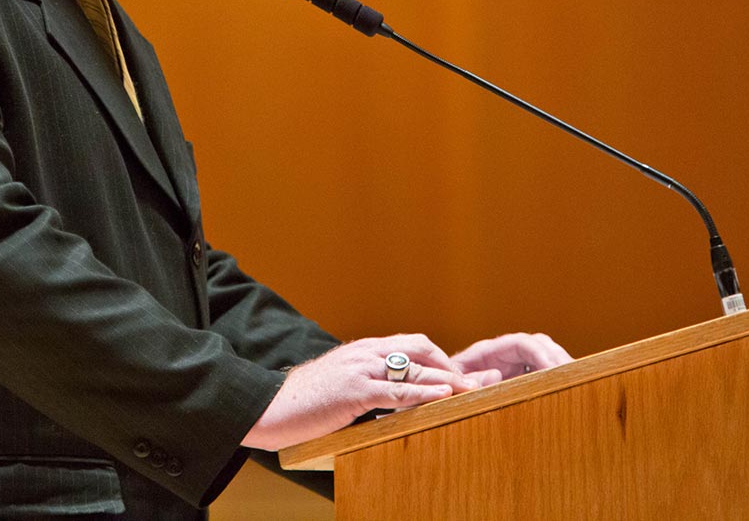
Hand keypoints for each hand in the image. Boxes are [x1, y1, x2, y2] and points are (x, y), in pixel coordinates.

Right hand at [242, 334, 482, 450]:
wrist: (269, 406)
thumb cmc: (302, 401)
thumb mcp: (338, 385)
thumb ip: (364, 383)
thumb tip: (387, 397)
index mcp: (363, 349)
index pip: (412, 344)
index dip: (440, 358)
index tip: (462, 374)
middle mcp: (365, 352)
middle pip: (420, 347)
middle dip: (453, 364)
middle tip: (479, 380)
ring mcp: (360, 369)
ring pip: (414, 366)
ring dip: (449, 378)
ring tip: (475, 388)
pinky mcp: (354, 390)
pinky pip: (395, 389)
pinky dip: (423, 391)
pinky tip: (442, 395)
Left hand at [452, 332, 572, 383]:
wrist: (437, 395)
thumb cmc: (442, 389)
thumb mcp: (452, 385)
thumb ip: (471, 380)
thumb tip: (497, 374)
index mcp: (488, 352)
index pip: (522, 343)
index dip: (541, 353)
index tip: (556, 371)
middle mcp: (503, 355)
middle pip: (539, 345)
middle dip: (558, 358)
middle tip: (573, 378)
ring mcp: (511, 367)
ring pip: (543, 357)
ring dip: (559, 367)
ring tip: (573, 384)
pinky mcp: (517, 380)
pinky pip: (540, 374)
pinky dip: (554, 379)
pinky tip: (563, 393)